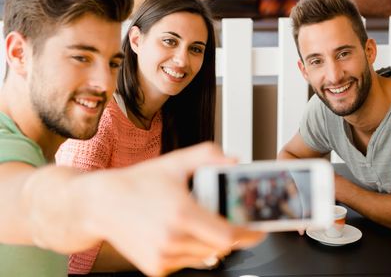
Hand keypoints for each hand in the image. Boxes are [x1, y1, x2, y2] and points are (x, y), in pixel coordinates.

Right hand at [85, 142, 265, 275]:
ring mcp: (163, 257)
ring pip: (207, 256)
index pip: (229, 235)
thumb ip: (208, 156)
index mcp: (181, 214)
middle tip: (232, 219)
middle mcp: (172, 239)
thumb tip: (234, 161)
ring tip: (199, 221)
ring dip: (212, 242)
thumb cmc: (137, 182)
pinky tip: (181, 232)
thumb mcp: (175, 162)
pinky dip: (193, 250)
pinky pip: (188, 262)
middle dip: (231, 234)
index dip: (249, 234)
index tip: (258, 229)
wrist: (100, 204)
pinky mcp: (156, 268)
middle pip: (221, 247)